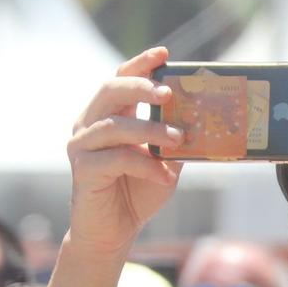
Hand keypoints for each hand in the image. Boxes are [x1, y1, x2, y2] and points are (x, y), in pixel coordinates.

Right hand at [66, 47, 183, 256]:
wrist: (114, 232)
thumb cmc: (138, 192)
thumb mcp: (164, 160)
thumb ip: (175, 138)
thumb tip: (205, 118)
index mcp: (107, 115)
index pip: (120, 78)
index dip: (141, 63)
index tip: (165, 54)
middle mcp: (89, 124)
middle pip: (110, 90)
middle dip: (140, 86)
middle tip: (169, 92)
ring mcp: (81, 146)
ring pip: (115, 125)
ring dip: (150, 129)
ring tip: (178, 139)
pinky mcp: (82, 170)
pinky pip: (116, 158)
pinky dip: (145, 165)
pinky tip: (165, 176)